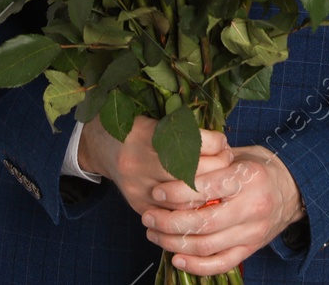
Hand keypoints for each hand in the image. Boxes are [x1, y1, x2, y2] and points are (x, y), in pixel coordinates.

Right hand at [78, 115, 233, 218]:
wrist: (100, 144)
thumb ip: (181, 128)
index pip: (189, 142)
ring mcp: (136, 187)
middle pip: (189, 171)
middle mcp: (138, 162)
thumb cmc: (134, 126)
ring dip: (208, 189)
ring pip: (183, 197)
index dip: (214, 143)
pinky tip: (204, 198)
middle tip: (228, 160)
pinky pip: (171, 212)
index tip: (223, 142)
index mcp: (144, 134)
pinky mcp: (137, 204)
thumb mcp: (153, 116)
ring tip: (220, 179)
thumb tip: (221, 141)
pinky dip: (191, 207)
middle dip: (216, 166)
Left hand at [140, 144, 305, 276]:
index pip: (205, 188)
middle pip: (203, 222)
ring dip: (175, 243)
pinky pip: (221, 264)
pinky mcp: (251, 248)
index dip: (176, 192)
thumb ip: (212, 161)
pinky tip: (176, 258)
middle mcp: (252, 207)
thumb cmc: (260, 167)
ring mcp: (252, 232)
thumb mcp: (240, 154)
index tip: (156, 192)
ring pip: (207, 246)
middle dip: (168, 222)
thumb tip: (174, 163)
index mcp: (248, 178)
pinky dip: (196, 266)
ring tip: (154, 233)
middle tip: (147, 215)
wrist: (295, 188)